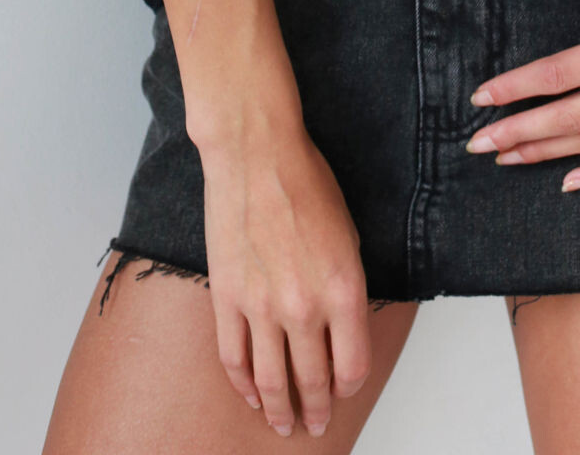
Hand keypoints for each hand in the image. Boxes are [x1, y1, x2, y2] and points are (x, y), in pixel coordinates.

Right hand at [199, 116, 372, 436]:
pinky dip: (244, 385)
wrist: (258, 155)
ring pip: (270, 380)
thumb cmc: (309, 184)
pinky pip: (234, 358)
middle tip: (316, 426)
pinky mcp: (227, 299)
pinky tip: (252, 396)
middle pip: (312, 380)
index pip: (352, 364)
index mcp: (343, 289)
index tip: (345, 390)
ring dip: (278, 410)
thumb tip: (342, 330)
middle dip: (316, 409)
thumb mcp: (349, 236)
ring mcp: (261, 306)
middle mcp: (304, 306)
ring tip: (283, 425)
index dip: (350, 385)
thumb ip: (346, 289)